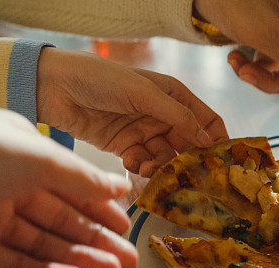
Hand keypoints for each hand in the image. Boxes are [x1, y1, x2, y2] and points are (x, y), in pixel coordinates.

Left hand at [0, 108, 137, 267]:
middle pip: (62, 219)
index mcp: (23, 154)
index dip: (102, 207)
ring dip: (80, 259)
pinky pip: (16, 265)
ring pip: (43, 245)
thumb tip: (119, 187)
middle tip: (129, 260)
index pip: (73, 185)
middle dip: (97, 239)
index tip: (127, 226)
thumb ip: (82, 178)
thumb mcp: (40, 157)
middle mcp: (8, 185)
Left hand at [37, 48, 228, 176]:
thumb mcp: (144, 93)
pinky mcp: (126, 147)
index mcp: (174, 96)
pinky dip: (142, 167)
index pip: (206, 121)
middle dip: (190, 160)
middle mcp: (163, 115)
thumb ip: (178, 116)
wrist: (55, 87)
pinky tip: (133, 163)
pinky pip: (144, 163)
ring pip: (166, 157)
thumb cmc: (101, 79)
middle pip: (188, 144)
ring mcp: (144, 132)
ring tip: (152, 169)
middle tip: (191, 177)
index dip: (217, 140)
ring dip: (163, 166)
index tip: (224, 161)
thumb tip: (207, 139)